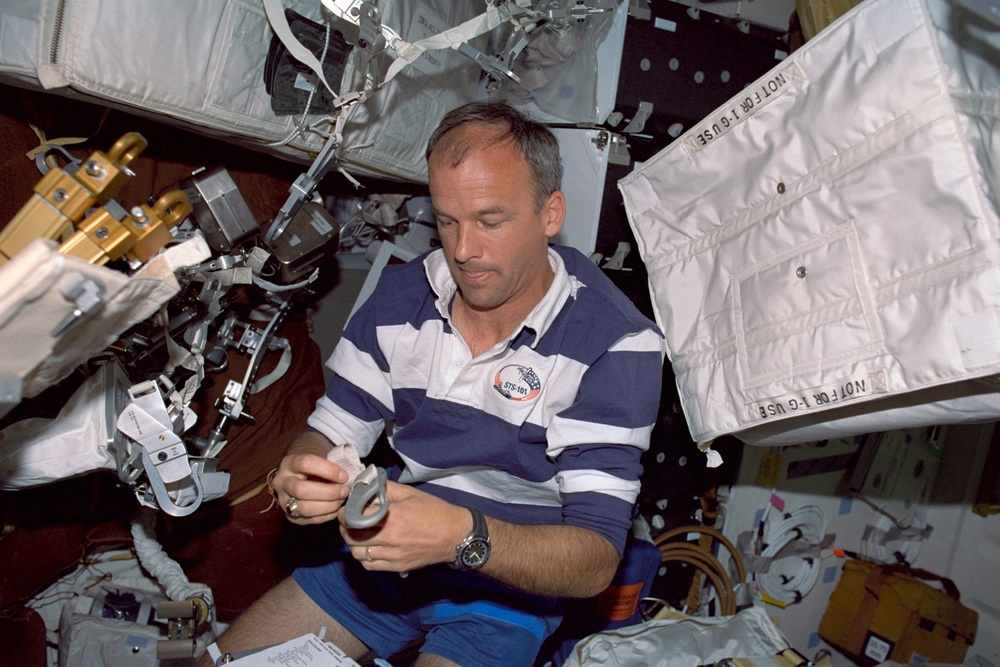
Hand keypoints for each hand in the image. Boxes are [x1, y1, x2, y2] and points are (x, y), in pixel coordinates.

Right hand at [273, 451, 350, 523]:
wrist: (301, 474)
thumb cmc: (316, 464)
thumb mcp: (320, 456)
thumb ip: (332, 462)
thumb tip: (351, 475)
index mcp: (289, 463)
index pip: (306, 464)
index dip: (328, 470)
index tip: (344, 475)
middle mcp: (282, 482)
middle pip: (302, 490)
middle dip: (328, 492)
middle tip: (345, 490)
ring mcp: (284, 501)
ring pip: (304, 508)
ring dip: (328, 506)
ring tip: (341, 500)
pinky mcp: (291, 516)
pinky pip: (310, 519)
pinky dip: (327, 515)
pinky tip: (336, 508)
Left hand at [339, 482, 470, 571]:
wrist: (455, 535)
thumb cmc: (434, 510)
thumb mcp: (410, 493)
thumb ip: (385, 489)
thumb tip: (366, 485)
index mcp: (393, 517)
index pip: (355, 517)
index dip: (344, 513)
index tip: (345, 509)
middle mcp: (390, 538)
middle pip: (352, 538)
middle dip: (345, 528)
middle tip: (348, 521)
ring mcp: (393, 555)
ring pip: (358, 554)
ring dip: (353, 544)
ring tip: (358, 535)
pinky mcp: (397, 566)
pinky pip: (370, 565)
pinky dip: (364, 557)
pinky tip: (369, 547)